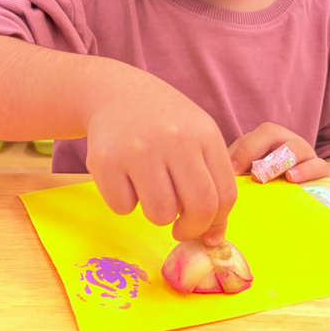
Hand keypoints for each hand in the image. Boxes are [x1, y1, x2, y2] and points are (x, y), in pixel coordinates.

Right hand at [84, 73, 236, 245]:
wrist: (115, 91)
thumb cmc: (162, 121)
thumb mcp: (196, 135)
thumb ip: (212, 180)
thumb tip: (214, 238)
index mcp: (203, 133)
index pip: (224, 195)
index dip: (216, 222)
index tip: (204, 230)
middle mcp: (174, 138)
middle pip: (198, 208)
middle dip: (190, 229)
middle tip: (179, 227)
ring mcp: (138, 149)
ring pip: (159, 214)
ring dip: (156, 213)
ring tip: (149, 189)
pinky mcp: (105, 161)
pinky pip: (123, 207)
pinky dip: (124, 201)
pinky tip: (124, 177)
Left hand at [229, 122, 329, 182]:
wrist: (311, 185)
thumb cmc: (276, 178)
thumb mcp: (256, 172)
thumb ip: (240, 172)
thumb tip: (222, 180)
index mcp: (266, 138)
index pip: (249, 136)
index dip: (239, 152)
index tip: (231, 172)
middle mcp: (285, 139)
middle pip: (269, 131)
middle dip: (253, 150)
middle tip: (246, 173)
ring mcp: (305, 152)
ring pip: (295, 146)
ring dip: (278, 160)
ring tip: (265, 177)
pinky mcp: (321, 168)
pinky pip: (317, 165)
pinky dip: (305, 171)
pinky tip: (292, 179)